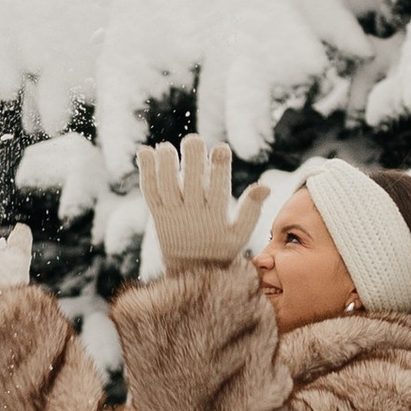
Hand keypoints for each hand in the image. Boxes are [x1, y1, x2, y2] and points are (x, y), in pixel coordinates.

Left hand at [135, 136, 263, 274]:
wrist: (191, 271)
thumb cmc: (221, 247)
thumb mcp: (240, 234)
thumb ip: (251, 210)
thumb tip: (265, 187)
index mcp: (215, 218)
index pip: (218, 191)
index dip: (219, 169)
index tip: (221, 148)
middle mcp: (192, 215)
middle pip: (191, 185)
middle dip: (192, 162)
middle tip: (193, 139)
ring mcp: (172, 214)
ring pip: (166, 188)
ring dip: (164, 165)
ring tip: (165, 147)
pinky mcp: (157, 214)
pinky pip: (149, 191)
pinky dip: (145, 172)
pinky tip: (145, 151)